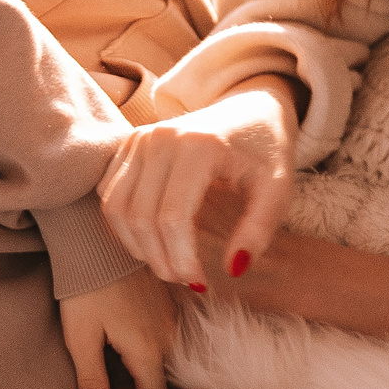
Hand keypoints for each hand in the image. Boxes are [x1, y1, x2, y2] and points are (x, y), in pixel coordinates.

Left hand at [59, 269, 176, 388]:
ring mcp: (172, 317)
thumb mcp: (81, 338)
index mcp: (149, 349)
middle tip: (100, 382)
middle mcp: (169, 335)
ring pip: (162, 360)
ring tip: (105, 358)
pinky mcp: (168, 301)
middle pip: (160, 381)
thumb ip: (92, 382)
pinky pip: (163, 337)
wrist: (95, 237)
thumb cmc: (84, 287)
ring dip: (136, 369)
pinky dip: (143, 348)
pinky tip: (117, 335)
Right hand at [97, 80, 296, 287]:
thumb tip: (232, 269)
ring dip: (137, 247)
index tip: (200, 281)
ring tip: (168, 263)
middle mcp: (161, 138)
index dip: (182, 259)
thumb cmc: (265, 152)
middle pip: (140, 217)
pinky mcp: (128, 143)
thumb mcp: (278, 189)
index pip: (173, 218)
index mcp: (199, 146)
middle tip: (185, 279)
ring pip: (116, 209)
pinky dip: (124, 226)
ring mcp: (139, 138)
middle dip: (159, 260)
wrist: (250, 107)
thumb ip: (259, 230)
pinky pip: (109, 194)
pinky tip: (153, 240)